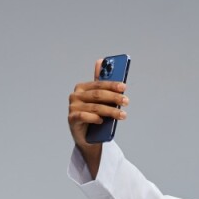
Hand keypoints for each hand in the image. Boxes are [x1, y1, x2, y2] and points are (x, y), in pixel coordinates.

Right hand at [67, 59, 129, 174]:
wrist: (87, 138)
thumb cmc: (94, 117)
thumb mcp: (100, 101)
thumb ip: (101, 85)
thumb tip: (101, 61)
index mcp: (82, 88)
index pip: (98, 84)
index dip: (111, 85)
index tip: (124, 87)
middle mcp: (75, 96)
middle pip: (97, 95)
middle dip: (114, 98)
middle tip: (126, 101)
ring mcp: (72, 107)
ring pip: (94, 107)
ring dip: (110, 111)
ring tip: (123, 115)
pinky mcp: (72, 119)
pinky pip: (83, 116)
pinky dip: (93, 118)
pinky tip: (102, 121)